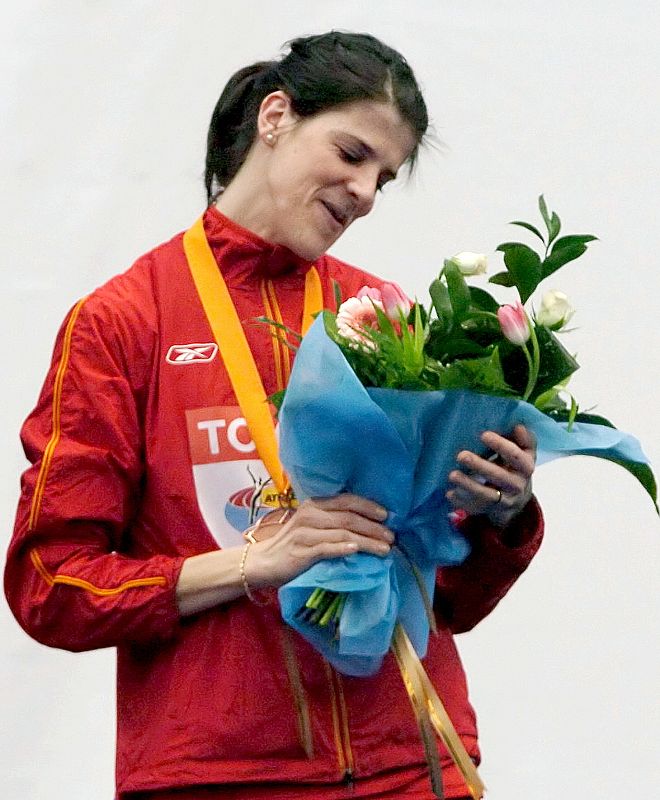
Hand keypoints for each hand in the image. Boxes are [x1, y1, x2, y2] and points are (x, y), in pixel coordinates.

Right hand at [246, 494, 393, 588]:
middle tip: (392, 537)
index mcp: (314, 505)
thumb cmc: (294, 544)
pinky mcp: (301, 552)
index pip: (346, 500)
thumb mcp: (312, 525)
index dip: (369, 506)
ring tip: (384, 549)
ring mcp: (305, 533)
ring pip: (342, 534)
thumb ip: (333, 521)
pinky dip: (342, 549)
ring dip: (367, 541)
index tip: (387, 515)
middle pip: (348, 518)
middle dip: (373, 527)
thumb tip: (368, 525)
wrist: (264, 561)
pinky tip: (356, 551)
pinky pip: (326, 548)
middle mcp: (310, 515)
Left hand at [446, 424, 536, 527]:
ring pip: (487, 495)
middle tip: (461, 455)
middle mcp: (518, 485)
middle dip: (480, 466)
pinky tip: (450, 493)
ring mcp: (506, 500)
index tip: (483, 434)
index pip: (515, 456)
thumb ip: (523, 439)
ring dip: (469, 485)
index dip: (501, 445)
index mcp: (526, 467)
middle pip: (499, 476)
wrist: (519, 497)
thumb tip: (518, 427)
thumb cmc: (516, 465)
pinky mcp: (492, 510)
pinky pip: (477, 507)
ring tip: (452, 475)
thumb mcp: (524, 452)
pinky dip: (462, 501)